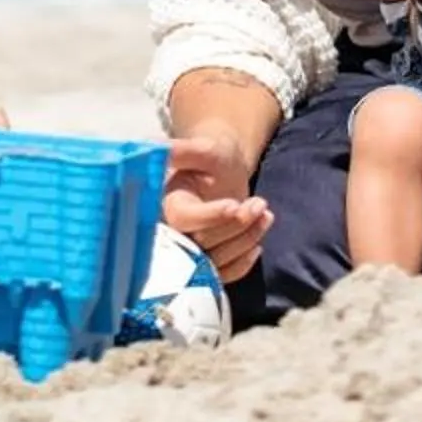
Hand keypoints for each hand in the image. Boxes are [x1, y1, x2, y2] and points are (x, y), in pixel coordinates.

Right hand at [160, 133, 271, 284]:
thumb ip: (183, 150)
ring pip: (216, 261)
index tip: (233, 204)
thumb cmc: (213, 157)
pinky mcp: (204, 266)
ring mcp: (189, 252)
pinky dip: (243, 263)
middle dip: (235, 227)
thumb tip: (156, 146)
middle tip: (260, 204)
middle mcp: (172, 233)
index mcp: (166, 205)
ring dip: (246, 239)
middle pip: (201, 244)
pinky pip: (223, 275)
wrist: (222, 173)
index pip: (182, 218)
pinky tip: (258, 242)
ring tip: (265, 213)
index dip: (208, 216)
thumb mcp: (203, 149)